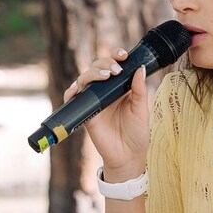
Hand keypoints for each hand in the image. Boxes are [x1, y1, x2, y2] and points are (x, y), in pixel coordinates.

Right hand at [62, 49, 148, 176]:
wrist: (128, 156)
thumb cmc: (137, 133)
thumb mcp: (142, 109)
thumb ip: (140, 89)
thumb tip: (139, 68)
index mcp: (120, 87)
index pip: (114, 64)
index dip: (115, 56)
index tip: (123, 56)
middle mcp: (105, 91)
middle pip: (97, 67)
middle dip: (104, 63)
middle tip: (115, 71)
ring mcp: (94, 101)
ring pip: (84, 79)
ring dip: (91, 74)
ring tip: (104, 77)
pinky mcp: (85, 113)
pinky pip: (73, 99)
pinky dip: (71, 92)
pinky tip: (76, 89)